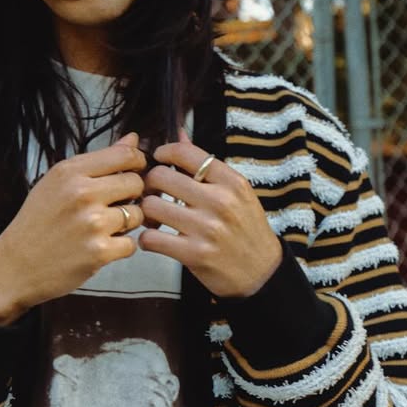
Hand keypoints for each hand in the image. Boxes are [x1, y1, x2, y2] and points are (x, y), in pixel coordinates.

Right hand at [0, 133, 146, 324]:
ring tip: (103, 229)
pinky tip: (100, 247)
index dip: (137, 163)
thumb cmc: (36, 223)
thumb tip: (133, 138)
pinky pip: (131, 244)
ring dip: (127, 224)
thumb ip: (98, 162)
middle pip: (136, 183)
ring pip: (138, 214)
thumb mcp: (57, 183)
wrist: (14, 267)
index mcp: (69, 172)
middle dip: (132, 195)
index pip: (125, 155)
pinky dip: (120, 248)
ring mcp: (92, 223)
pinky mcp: (100, 252)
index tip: (133, 172)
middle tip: (114, 206)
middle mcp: (82, 193)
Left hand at [140, 128, 282, 297]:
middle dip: (149, 184)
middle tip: (152, 193)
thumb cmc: (246, 230)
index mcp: (231, 182)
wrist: (261, 273)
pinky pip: (151, 239)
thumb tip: (179, 134)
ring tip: (153, 218)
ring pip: (151, 207)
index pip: (186, 153)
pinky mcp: (194, 254)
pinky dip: (147, 239)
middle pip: (161, 177)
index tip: (158, 160)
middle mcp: (220, 202)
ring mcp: (207, 228)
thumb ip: (206, 165)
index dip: (164, 152)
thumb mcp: (236, 193)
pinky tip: (155, 240)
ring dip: (145, 213)